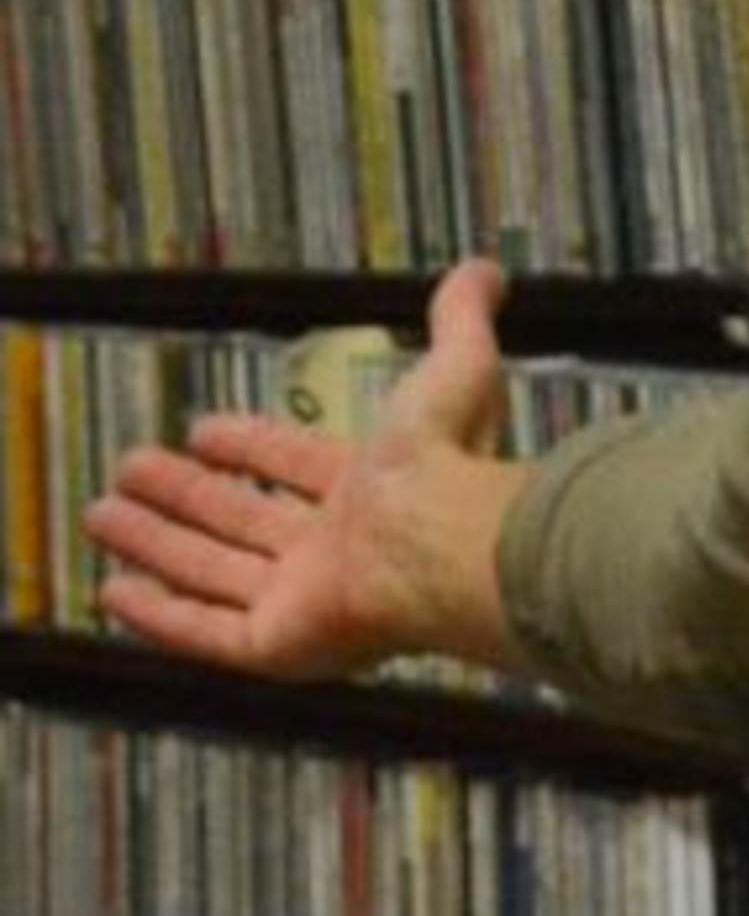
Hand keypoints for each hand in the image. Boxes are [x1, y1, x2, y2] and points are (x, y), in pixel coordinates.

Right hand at [84, 260, 532, 681]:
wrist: (441, 542)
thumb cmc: (446, 459)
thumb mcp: (456, 368)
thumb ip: (463, 318)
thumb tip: (484, 269)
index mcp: (370, 490)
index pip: (296, 465)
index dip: (250, 445)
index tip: (201, 429)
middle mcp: (333, 548)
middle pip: (239, 519)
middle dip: (183, 494)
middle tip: (127, 468)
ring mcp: (300, 602)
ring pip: (208, 570)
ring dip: (153, 544)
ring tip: (98, 513)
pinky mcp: (272, 646)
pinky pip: (200, 631)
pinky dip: (155, 615)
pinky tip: (112, 592)